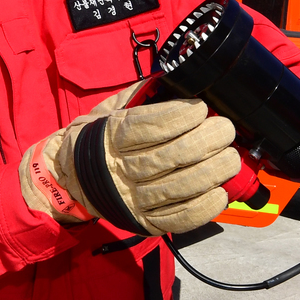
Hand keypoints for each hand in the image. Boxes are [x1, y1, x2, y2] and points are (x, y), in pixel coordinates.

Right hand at [21, 85, 239, 234]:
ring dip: (213, 171)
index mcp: (111, 137)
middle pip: (171, 156)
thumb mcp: (110, 110)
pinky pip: (179, 219)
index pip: (149, 127)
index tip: (200, 108)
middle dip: (206, 140)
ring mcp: (133, 199)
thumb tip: (177, 77)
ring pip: (180, 187)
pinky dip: (204, 207)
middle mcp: (120, 170)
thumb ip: (141, 95)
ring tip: (230, 157)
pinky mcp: (145, 222)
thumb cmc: (99, 139)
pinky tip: (220, 191)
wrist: (69, 180)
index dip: (180, 116)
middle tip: (224, 129)